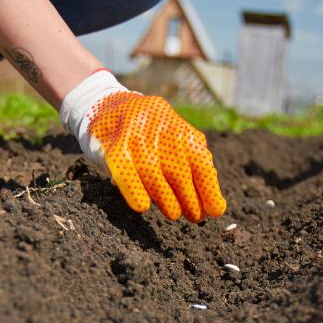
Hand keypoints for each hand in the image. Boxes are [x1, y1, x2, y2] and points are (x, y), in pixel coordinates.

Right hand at [59, 70, 226, 221]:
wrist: (106, 106)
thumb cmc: (147, 133)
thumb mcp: (173, 137)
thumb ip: (190, 160)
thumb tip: (211, 200)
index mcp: (178, 128)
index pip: (200, 162)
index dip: (209, 190)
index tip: (215, 211)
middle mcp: (159, 131)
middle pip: (179, 173)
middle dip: (190, 200)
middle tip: (195, 216)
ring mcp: (135, 139)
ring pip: (154, 177)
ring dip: (167, 201)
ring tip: (174, 213)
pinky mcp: (113, 148)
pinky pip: (127, 175)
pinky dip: (136, 193)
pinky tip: (143, 206)